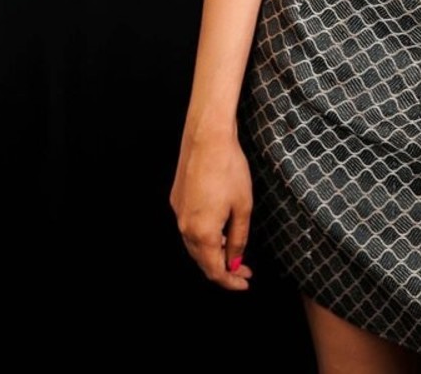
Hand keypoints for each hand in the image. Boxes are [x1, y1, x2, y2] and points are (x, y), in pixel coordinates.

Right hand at [170, 131, 253, 290]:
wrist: (207, 138)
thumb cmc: (228, 168)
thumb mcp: (242, 206)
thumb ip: (238, 238)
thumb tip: (235, 261)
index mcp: (202, 233)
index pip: (214, 271)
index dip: (230, 281)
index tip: (244, 282)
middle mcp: (184, 227)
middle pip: (202, 261)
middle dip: (223, 268)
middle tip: (244, 268)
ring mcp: (178, 212)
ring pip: (194, 245)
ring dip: (212, 252)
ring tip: (232, 249)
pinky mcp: (176, 199)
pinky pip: (189, 227)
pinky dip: (203, 236)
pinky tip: (218, 228)